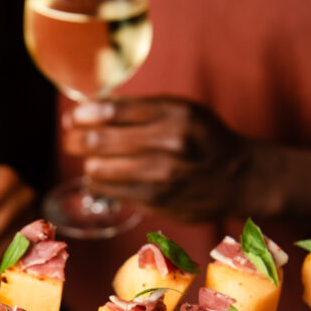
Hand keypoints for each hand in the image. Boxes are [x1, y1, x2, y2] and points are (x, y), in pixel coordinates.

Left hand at [63, 97, 277, 222]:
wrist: (239, 178)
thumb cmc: (202, 139)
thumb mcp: (180, 111)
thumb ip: (138, 110)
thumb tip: (85, 111)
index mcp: (175, 113)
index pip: (113, 110)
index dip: (84, 114)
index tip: (74, 116)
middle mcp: (169, 143)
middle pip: (99, 141)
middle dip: (75, 139)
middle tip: (71, 138)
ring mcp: (162, 175)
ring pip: (99, 169)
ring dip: (89, 163)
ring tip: (93, 159)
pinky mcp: (156, 200)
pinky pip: (110, 190)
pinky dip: (101, 182)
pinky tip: (106, 177)